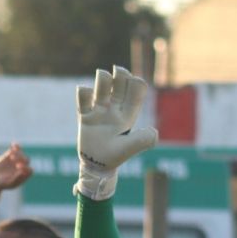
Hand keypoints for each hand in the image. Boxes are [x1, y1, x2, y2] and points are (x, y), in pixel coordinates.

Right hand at [0, 143, 32, 192]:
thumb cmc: (1, 184)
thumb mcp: (8, 183)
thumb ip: (16, 179)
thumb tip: (23, 172)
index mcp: (24, 175)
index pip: (29, 170)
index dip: (25, 167)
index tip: (17, 166)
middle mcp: (22, 167)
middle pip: (26, 160)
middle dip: (21, 158)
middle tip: (12, 159)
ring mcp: (17, 160)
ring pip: (21, 154)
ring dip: (17, 152)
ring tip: (10, 155)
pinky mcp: (10, 155)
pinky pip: (15, 149)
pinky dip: (15, 147)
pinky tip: (13, 145)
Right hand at [75, 66, 157, 199]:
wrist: (97, 166)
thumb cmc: (116, 157)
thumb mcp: (130, 148)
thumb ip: (143, 140)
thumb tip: (153, 130)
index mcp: (129, 114)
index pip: (136, 92)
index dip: (136, 83)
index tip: (133, 81)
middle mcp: (115, 109)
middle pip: (120, 84)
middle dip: (121, 74)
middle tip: (118, 71)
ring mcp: (100, 110)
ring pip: (102, 87)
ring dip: (103, 79)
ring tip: (101, 75)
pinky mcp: (86, 116)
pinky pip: (83, 100)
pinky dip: (84, 92)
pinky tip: (85, 91)